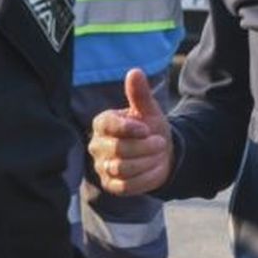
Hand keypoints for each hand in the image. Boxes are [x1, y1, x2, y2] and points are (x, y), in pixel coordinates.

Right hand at [89, 69, 171, 195]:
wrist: (159, 154)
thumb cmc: (150, 129)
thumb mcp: (149, 110)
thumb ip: (140, 94)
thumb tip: (135, 72)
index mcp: (103, 123)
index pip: (107, 125)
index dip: (128, 128)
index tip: (146, 129)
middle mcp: (97, 145)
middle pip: (118, 149)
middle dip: (144, 147)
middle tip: (160, 142)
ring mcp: (102, 166)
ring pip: (122, 168)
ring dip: (147, 162)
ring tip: (158, 154)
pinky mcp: (110, 185)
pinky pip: (126, 186)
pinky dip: (145, 178)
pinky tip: (154, 168)